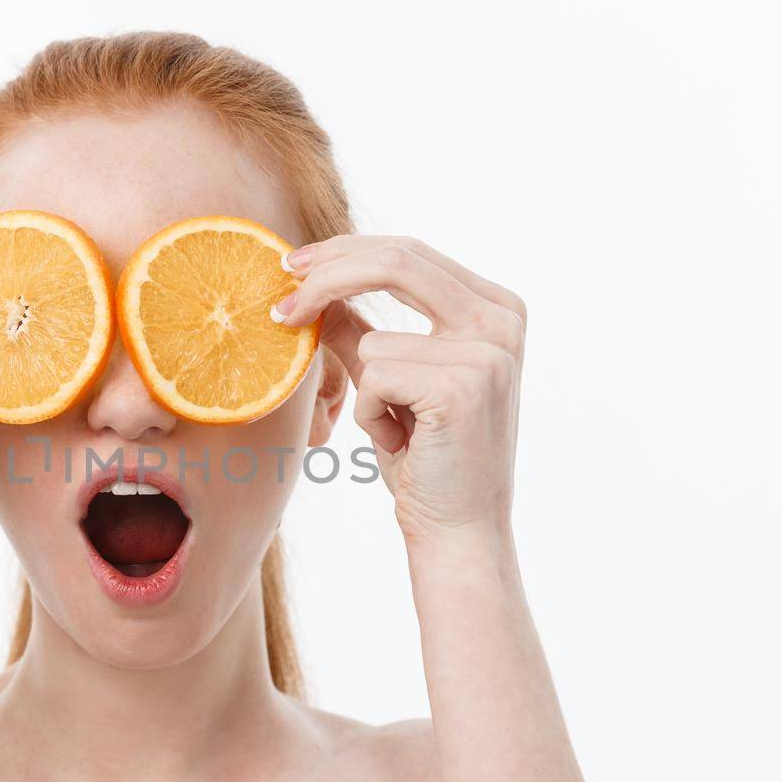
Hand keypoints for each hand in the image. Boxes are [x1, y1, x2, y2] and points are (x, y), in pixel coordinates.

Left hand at [274, 236, 525, 545]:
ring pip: (375, 342)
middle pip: (396, 261)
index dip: (342, 252)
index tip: (290, 267)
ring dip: (364, 393)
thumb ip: (361, 333)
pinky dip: (370, 417)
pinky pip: (375, 379)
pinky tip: (404, 445)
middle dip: (325, 279)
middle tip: (279, 307)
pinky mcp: (462, 386)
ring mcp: (488, 352)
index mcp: (495, 308)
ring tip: (398, 431)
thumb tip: (314, 290)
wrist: (457, 531)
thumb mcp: (390, 383)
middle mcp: (502, 320)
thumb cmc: (424, 459)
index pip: (409, 251)